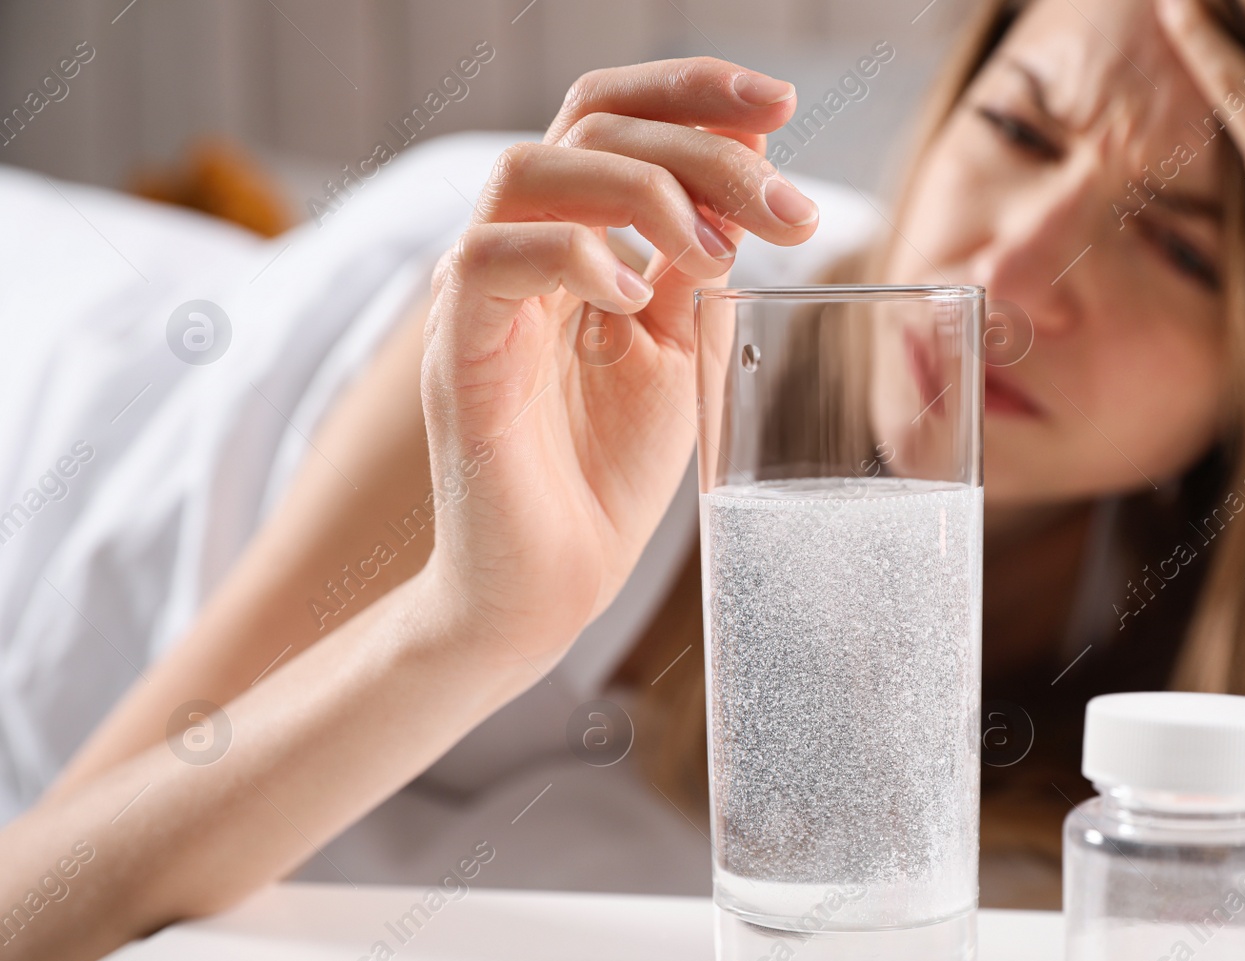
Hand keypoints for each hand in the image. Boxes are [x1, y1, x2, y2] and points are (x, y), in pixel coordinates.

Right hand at [416, 58, 816, 670]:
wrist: (551, 584)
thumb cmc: (606, 473)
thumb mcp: (677, 349)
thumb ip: (696, 265)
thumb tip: (748, 179)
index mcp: (568, 239)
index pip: (609, 115)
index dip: (691, 91)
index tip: (780, 106)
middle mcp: (515, 250)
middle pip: (585, 125)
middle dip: (701, 143)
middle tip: (786, 208)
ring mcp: (477, 298)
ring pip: (530, 171)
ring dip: (643, 192)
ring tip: (717, 256)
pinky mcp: (456, 356)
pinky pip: (492, 262)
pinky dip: (574, 257)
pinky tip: (634, 297)